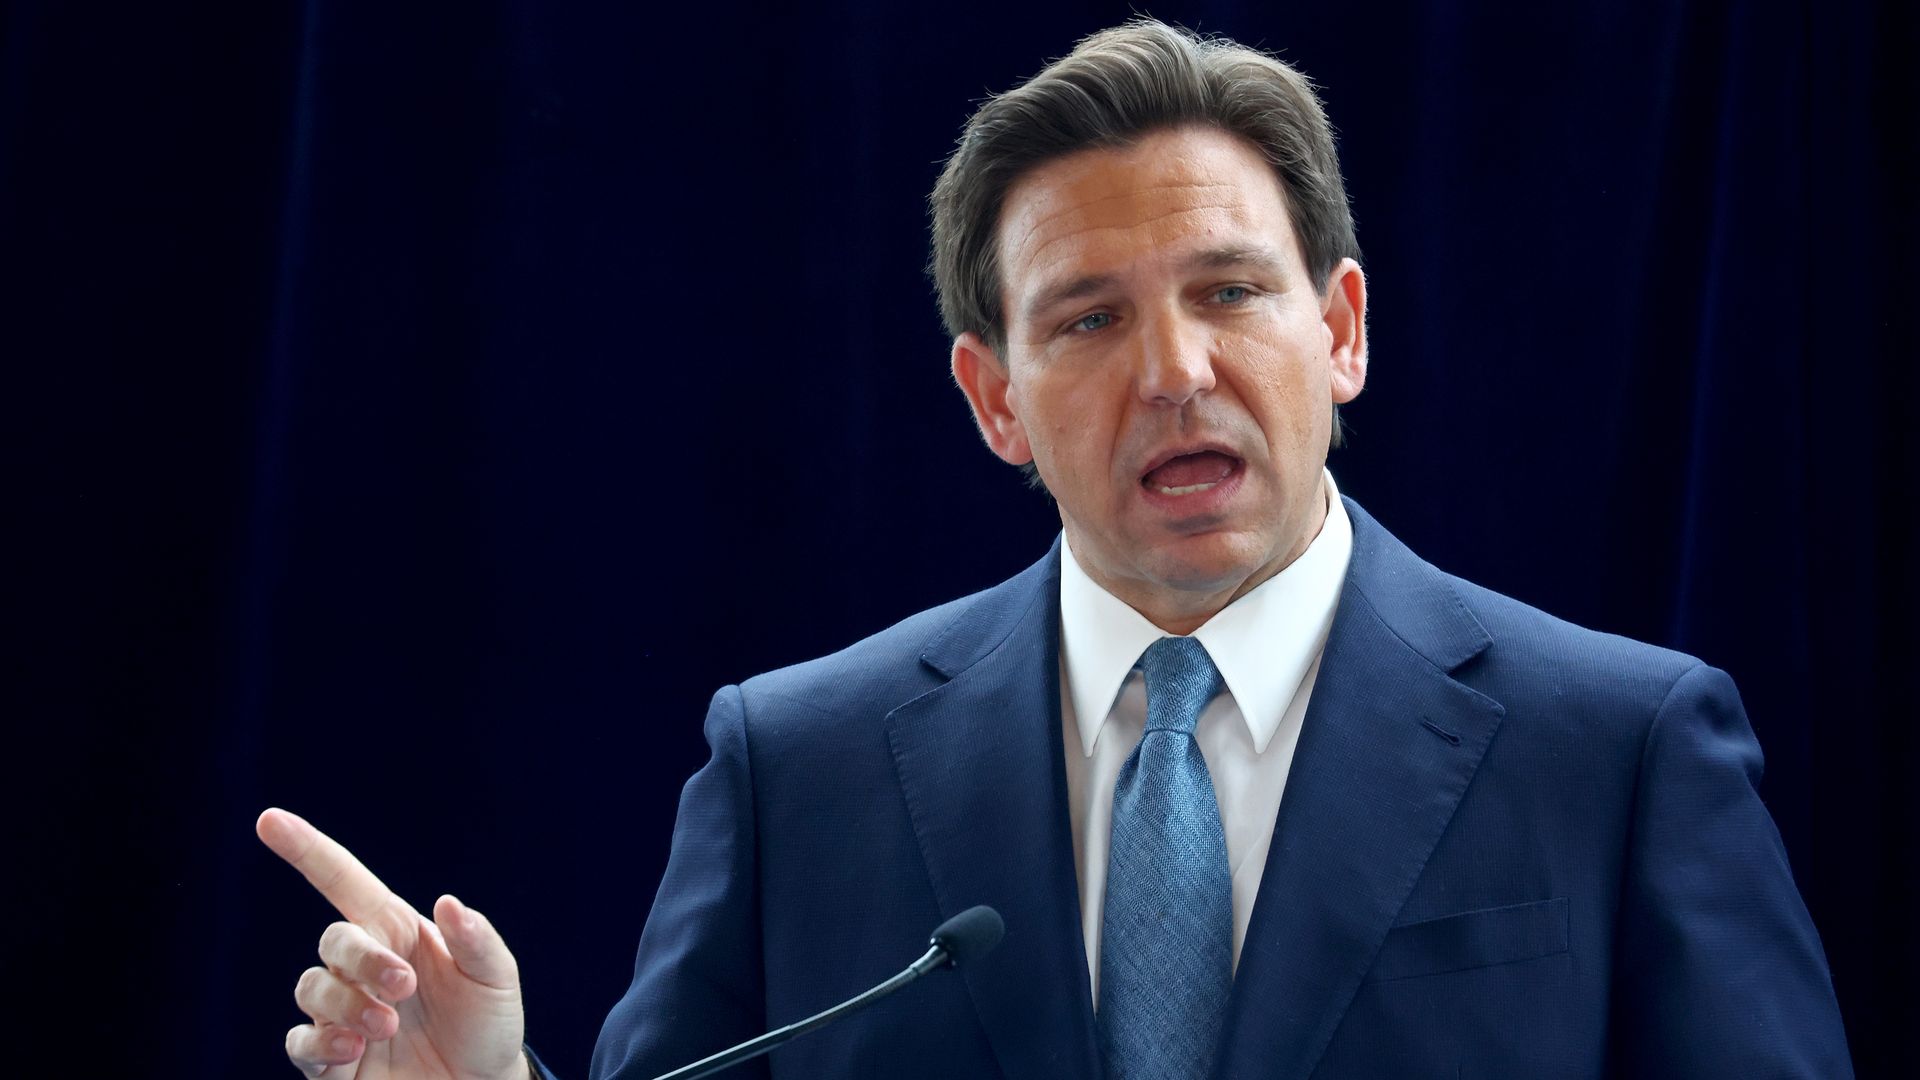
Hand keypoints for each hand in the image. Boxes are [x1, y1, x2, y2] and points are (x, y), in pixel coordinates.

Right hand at [258, 808, 531, 1079]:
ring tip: (387, 1026)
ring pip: (311, 988)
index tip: (270, 819)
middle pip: (334, 941)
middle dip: (364, 960)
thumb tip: (449, 902)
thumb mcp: (497, 978)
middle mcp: (363, 967)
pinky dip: (319, 1042)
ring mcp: (343, 1012)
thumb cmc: (487, 1023)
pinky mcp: (331, 1060)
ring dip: (345, 1004)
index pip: (344, 882)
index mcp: (398, 932)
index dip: (307, 850)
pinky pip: (299, 1042)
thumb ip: (476, 941)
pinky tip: (353, 1049)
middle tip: (405, 988)